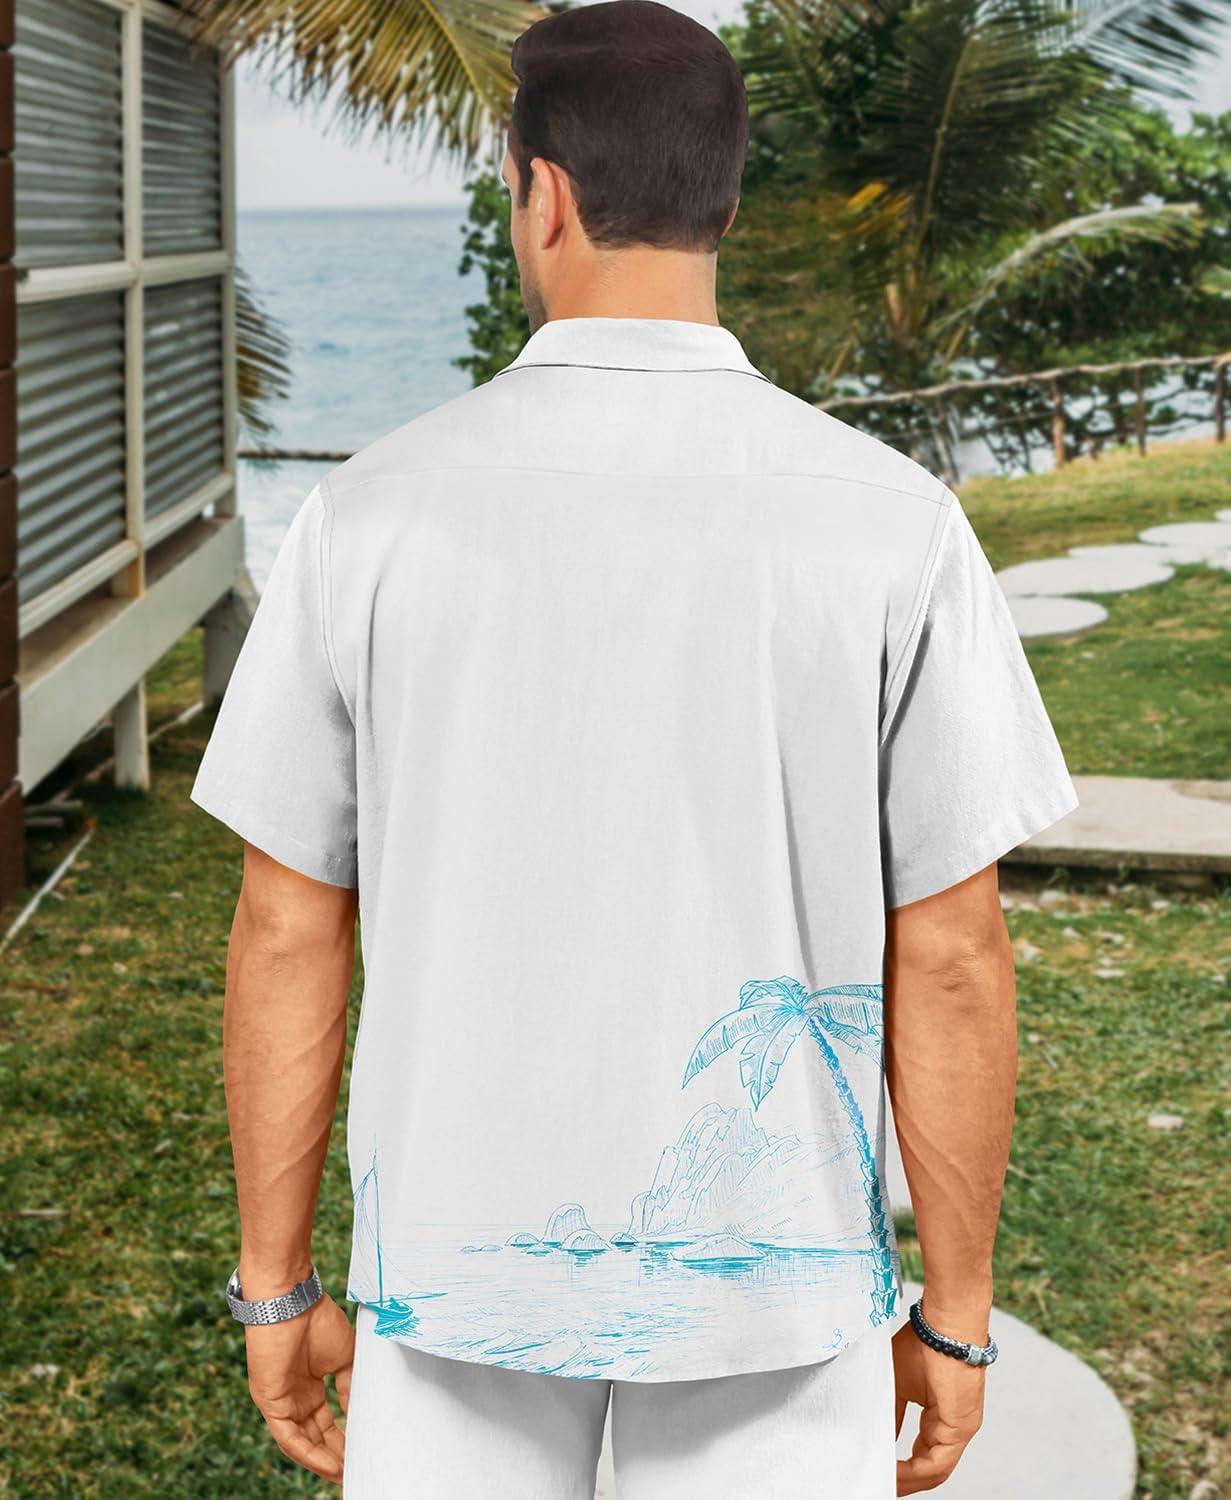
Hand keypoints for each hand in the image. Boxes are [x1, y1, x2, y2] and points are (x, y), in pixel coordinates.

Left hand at [244, 1293, 354, 1483]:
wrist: (291, 1301)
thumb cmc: (317, 1320)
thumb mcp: (343, 1358)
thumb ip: (349, 1387)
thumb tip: (361, 1413)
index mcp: (309, 1386)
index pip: (325, 1423)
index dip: (342, 1441)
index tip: (361, 1454)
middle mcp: (294, 1398)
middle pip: (315, 1437)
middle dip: (335, 1457)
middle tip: (355, 1472)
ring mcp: (280, 1402)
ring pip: (302, 1443)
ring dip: (323, 1462)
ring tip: (344, 1474)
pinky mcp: (270, 1403)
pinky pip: (289, 1438)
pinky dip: (309, 1454)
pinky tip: (328, 1464)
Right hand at [892, 1319, 985, 1493]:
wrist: (944, 1324)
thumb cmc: (924, 1342)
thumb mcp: (898, 1382)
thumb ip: (892, 1413)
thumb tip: (880, 1436)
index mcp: (941, 1418)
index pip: (922, 1454)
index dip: (902, 1468)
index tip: (880, 1470)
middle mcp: (953, 1428)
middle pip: (929, 1469)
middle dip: (903, 1480)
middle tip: (879, 1484)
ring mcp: (960, 1429)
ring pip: (934, 1471)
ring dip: (906, 1480)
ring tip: (883, 1482)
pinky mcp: (961, 1427)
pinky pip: (938, 1463)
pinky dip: (915, 1472)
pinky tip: (894, 1471)